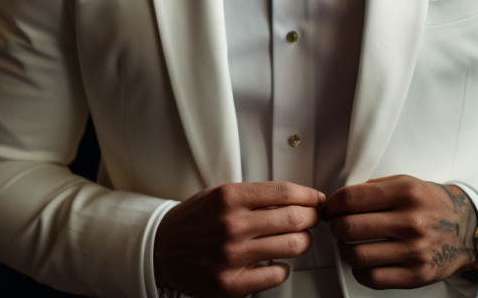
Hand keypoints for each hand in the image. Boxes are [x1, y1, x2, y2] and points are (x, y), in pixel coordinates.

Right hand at [153, 181, 324, 297]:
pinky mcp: (230, 284)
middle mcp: (231, 225)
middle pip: (294, 219)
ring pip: (292, 246)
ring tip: (296, 239)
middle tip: (311, 219)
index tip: (316, 199)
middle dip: (310, 218)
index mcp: (229, 197)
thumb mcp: (219, 195)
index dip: (309, 195)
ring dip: (302, 242)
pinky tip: (275, 261)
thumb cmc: (192, 221)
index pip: (285, 192)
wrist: (160, 249)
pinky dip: (283, 268)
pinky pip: (276, 274)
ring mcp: (231, 257)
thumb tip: (296, 198)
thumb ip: (254, 197)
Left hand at [322, 175, 477, 288]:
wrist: (466, 228)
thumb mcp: (407, 182)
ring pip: (356, 255)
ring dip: (346, 250)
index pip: (350, 199)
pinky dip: (360, 271)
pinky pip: (371, 278)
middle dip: (336, 227)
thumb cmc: (433, 205)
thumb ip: (374, 188)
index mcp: (406, 192)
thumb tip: (339, 200)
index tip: (330, 210)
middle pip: (348, 228)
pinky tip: (366, 261)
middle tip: (340, 226)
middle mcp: (411, 221)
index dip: (332, 205)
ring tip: (352, 244)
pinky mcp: (416, 275)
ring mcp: (414, 250)